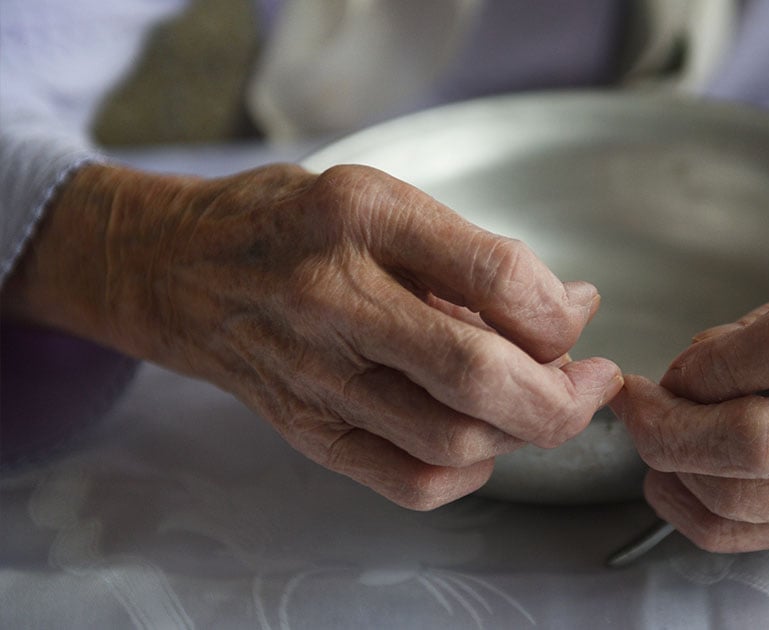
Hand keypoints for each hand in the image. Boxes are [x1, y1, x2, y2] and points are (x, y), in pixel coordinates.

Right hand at [4, 163, 621, 508]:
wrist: (176, 268)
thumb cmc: (293, 225)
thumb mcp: (384, 200)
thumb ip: (478, 257)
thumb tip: (574, 309)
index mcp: (363, 217)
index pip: (498, 277)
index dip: (560, 313)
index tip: (579, 319)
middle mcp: (333, 297)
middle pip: (478, 375)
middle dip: (563, 396)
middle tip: (591, 383)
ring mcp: (313, 373)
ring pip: (451, 439)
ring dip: (521, 432)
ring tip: (533, 401)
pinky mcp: (304, 430)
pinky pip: (407, 482)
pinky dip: (467, 474)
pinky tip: (479, 442)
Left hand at [610, 247, 768, 551]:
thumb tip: (702, 361)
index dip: (716, 357)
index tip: (685, 357)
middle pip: (756, 442)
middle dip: (671, 422)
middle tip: (636, 400)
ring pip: (740, 498)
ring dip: (670, 463)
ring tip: (653, 427)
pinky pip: (745, 538)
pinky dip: (685, 509)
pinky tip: (669, 474)